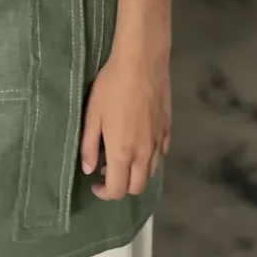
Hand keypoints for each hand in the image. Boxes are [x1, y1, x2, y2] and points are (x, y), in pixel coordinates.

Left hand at [80, 43, 170, 199]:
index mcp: (123, 153)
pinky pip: (161, 155)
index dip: (105, 193)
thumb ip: (89, 146)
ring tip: (122, 157)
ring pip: (151, 173)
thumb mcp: (93, 115)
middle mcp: (144, 154)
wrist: (141, 63)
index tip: (94, 183)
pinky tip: (139, 144)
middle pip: (137, 187)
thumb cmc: (112, 87)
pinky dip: (150, 159)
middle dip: (121, 187)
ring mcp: (159, 142)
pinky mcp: (168, 129)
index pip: (117, 190)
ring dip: (136, 174)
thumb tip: (89, 169)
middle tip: (107, 171)